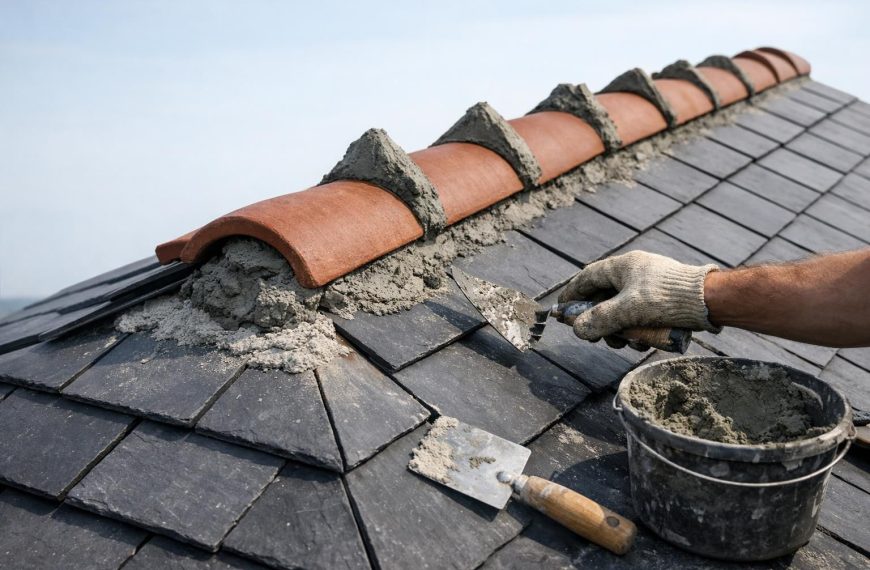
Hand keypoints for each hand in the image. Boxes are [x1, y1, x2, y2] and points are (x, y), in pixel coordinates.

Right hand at [558, 251, 719, 345]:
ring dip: (619, 329)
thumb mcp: (628, 311)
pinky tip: (642, 341)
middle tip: (598, 337)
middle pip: (604, 297)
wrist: (710, 300)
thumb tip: (577, 330)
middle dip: (600, 321)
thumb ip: (600, 320)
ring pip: (622, 309)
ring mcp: (650, 284)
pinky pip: (640, 313)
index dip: (572, 294)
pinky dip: (636, 328)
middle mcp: (634, 272)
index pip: (587, 277)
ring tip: (626, 343)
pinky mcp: (663, 298)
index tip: (561, 310)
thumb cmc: (667, 299)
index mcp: (623, 266)